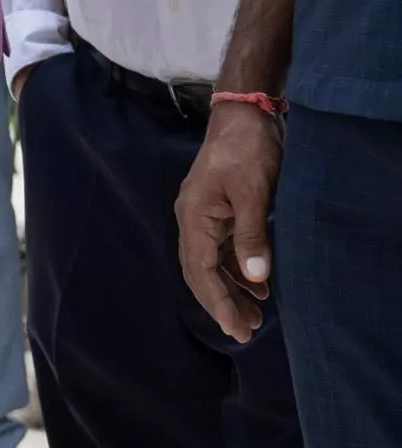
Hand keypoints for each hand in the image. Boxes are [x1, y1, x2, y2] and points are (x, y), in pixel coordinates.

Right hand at [176, 100, 282, 343]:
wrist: (244, 114)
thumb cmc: (248, 151)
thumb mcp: (254, 193)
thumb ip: (252, 235)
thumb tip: (255, 278)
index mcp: (194, 220)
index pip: (202, 273)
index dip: (219, 304)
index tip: (239, 330)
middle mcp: (191, 221)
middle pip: (201, 274)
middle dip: (223, 304)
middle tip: (248, 332)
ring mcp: (203, 216)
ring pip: (211, 264)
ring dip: (231, 290)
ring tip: (256, 316)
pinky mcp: (217, 210)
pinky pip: (222, 250)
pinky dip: (237, 270)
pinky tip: (257, 283)